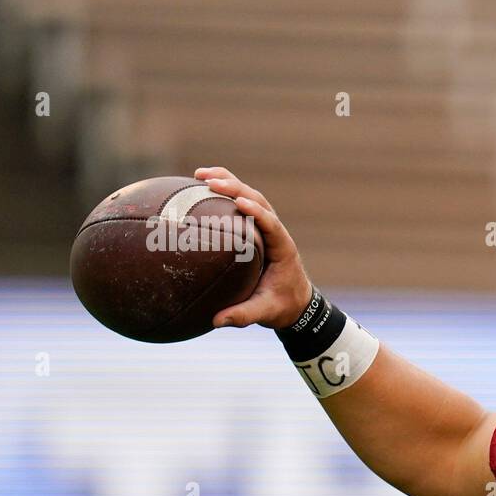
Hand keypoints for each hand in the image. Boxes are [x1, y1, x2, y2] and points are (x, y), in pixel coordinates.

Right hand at [194, 166, 312, 328]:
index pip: (272, 224)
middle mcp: (276, 233)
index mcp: (283, 249)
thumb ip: (243, 315)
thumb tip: (216, 321)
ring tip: (200, 174)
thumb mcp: (265, 313)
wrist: (296, 303)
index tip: (240, 203)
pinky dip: (224, 193)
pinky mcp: (256, 228)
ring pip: (250, 196)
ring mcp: (266, 228)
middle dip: (236, 188)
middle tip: (210, 181)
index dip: (258, 212)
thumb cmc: (282, 306)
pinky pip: (241, 204)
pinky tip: (198, 187)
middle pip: (259, 201)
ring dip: (229, 182)